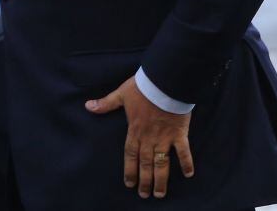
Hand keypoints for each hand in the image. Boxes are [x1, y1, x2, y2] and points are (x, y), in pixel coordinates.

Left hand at [87, 76, 193, 199]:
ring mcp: (164, 138)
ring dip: (161, 180)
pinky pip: (183, 152)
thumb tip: (88, 106)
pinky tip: (189, 175)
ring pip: (162, 163)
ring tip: (160, 194)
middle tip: (144, 195)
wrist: (164, 81)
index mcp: (134, 130)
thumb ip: (106, 103)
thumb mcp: (122, 94)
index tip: (129, 184)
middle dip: (144, 181)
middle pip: (145, 164)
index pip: (130, 155)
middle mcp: (149, 138)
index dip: (129, 170)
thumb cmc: (143, 87)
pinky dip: (186, 163)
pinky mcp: (179, 134)